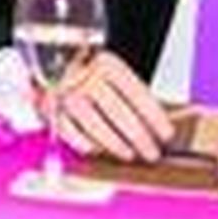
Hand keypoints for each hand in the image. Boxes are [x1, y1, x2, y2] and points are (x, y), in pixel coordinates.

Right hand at [54, 50, 174, 161]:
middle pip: (117, 111)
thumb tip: (158, 129)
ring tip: (129, 154)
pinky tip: (100, 150)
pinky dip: (87, 144)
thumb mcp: (115, 77)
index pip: (136, 92)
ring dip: (115, 144)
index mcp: (106, 64)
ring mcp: (66, 92)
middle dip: (139, 137)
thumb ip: (134, 99)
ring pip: (94, 124)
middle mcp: (85, 75)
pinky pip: (71, 132)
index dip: (155, 117)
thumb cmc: (93, 78)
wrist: (55, 67)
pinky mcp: (50, 108)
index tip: (167, 134)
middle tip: (152, 153)